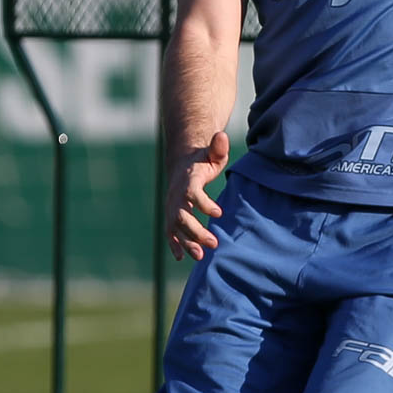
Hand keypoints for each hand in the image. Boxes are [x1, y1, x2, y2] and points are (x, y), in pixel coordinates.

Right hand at [166, 131, 230, 261]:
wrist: (184, 165)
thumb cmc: (203, 161)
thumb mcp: (213, 153)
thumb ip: (218, 148)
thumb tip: (222, 135)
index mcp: (188, 180)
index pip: (192, 193)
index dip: (204, 203)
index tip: (219, 213)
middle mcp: (176, 195)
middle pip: (182, 215)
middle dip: (196, 231)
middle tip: (214, 242)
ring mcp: (172, 207)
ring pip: (176, 228)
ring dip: (187, 242)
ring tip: (202, 256)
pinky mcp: (171, 215)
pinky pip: (170, 232)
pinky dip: (174, 244)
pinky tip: (181, 258)